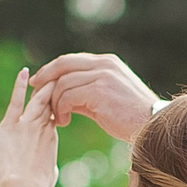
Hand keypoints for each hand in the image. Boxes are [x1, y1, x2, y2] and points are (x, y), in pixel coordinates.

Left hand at [0, 67, 59, 186]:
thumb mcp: (49, 174)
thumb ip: (48, 164)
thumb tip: (49, 169)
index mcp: (52, 136)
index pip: (55, 112)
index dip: (58, 101)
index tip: (61, 90)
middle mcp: (42, 126)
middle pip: (50, 101)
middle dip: (54, 87)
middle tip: (58, 74)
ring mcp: (27, 124)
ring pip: (37, 99)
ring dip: (42, 85)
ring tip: (46, 72)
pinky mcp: (10, 125)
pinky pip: (16, 101)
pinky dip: (19, 86)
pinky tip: (23, 73)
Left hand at [33, 52, 159, 142]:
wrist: (151, 127)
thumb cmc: (130, 118)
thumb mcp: (105, 99)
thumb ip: (84, 93)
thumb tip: (62, 97)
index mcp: (106, 62)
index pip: (70, 60)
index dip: (51, 70)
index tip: (38, 82)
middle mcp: (104, 64)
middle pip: (63, 64)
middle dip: (45, 78)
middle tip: (35, 95)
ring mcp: (102, 75)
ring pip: (63, 83)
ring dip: (55, 102)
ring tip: (58, 118)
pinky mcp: (99, 90)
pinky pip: (68, 96)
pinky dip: (61, 109)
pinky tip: (64, 121)